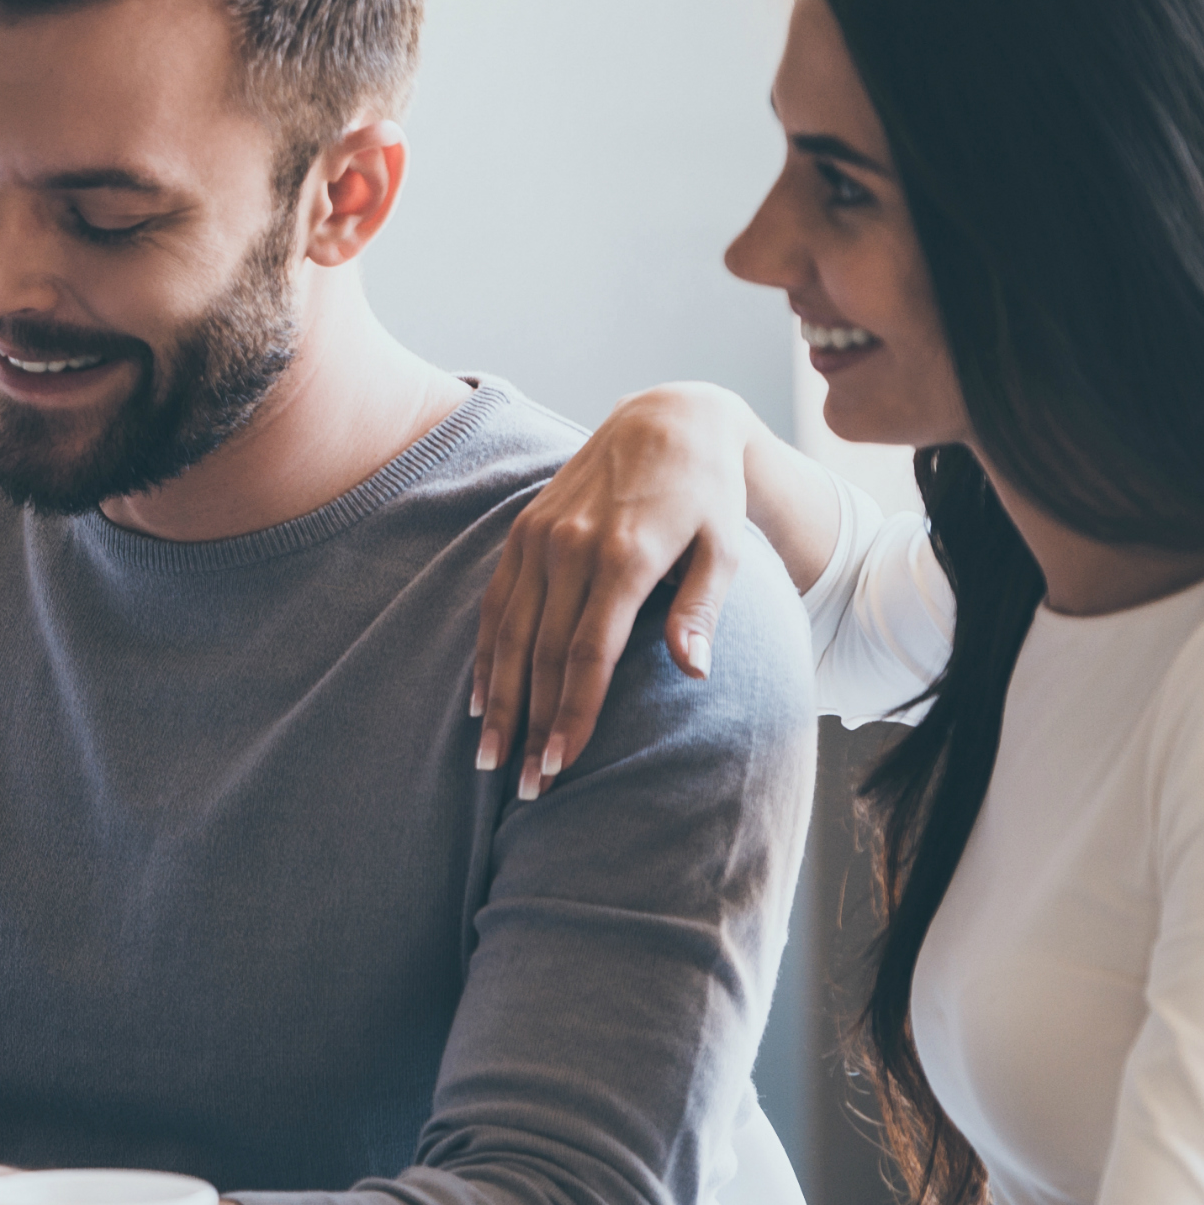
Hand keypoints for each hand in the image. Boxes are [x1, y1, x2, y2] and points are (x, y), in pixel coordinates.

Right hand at [473, 382, 755, 797]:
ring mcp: (539, 538)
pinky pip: (494, 604)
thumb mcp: (724, 546)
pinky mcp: (522, 533)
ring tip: (490, 757)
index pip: (586, 653)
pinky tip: (479, 701)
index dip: (572, 714)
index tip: (562, 766)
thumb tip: (694, 672)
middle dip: (531, 725)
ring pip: (508, 634)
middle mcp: (569, 547)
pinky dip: (484, 656)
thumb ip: (701, 609)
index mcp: (622, 555)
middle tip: (526, 786)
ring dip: (499, 701)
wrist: (666, 419)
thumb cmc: (707, 494)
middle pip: (540, 654)